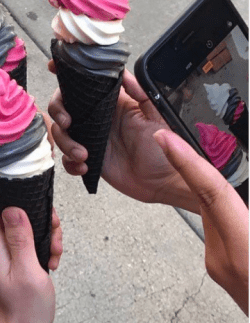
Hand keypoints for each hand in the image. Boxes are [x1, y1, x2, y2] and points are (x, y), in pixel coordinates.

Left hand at [0, 196, 55, 322]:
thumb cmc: (24, 312)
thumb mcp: (27, 270)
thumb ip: (19, 238)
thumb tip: (11, 207)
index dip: (11, 196)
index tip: (32, 200)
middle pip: (16, 215)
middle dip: (38, 219)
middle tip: (52, 236)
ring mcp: (8, 255)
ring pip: (27, 229)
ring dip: (45, 235)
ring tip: (54, 253)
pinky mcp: (17, 263)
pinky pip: (31, 244)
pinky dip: (44, 248)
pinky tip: (51, 262)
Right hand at [48, 62, 198, 212]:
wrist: (162, 182)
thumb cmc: (163, 148)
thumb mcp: (157, 117)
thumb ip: (142, 93)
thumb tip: (124, 74)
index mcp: (113, 104)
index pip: (85, 84)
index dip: (67, 75)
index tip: (53, 67)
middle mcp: (97, 118)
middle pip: (64, 106)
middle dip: (58, 111)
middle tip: (67, 122)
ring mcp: (90, 139)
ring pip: (62, 133)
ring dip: (66, 142)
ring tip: (83, 155)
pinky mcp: (88, 159)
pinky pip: (68, 158)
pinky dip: (70, 163)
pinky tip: (84, 167)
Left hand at [154, 129, 248, 314]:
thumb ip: (245, 205)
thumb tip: (240, 191)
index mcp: (244, 252)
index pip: (209, 192)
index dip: (187, 160)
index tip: (166, 138)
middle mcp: (222, 259)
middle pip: (211, 199)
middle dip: (210, 173)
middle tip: (202, 148)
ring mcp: (219, 266)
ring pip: (215, 212)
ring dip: (227, 197)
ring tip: (241, 203)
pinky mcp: (221, 269)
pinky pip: (221, 227)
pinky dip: (229, 213)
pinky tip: (242, 215)